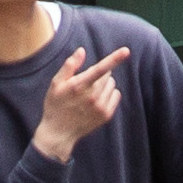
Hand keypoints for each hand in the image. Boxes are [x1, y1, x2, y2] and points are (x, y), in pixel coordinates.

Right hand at [32, 43, 127, 159]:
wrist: (59, 132)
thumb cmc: (55, 105)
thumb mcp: (56, 84)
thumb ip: (69, 66)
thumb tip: (81, 50)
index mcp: (79, 86)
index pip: (100, 69)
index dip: (114, 58)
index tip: (126, 50)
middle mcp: (92, 97)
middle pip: (107, 74)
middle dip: (99, 74)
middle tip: (85, 83)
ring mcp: (100, 107)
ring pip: (112, 84)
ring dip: (104, 84)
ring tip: (89, 93)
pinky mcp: (106, 115)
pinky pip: (116, 95)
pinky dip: (109, 93)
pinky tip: (96, 100)